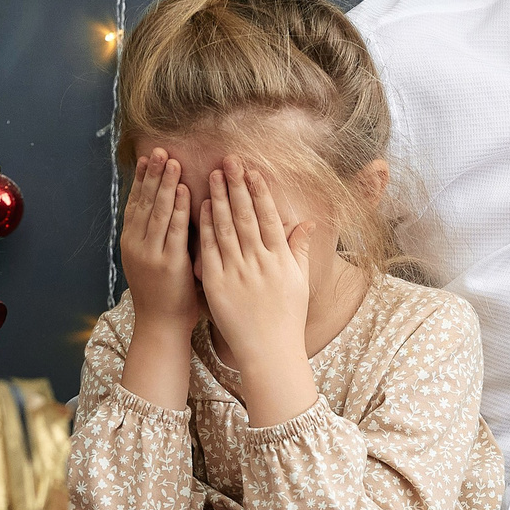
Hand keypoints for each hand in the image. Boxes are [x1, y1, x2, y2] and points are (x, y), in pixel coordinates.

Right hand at [118, 152, 196, 327]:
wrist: (161, 326)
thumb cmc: (163, 294)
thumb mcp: (151, 260)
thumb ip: (155, 236)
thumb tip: (166, 209)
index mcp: (131, 243)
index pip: (135, 204)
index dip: (140, 179)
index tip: (146, 157)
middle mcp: (136, 245)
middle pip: (144, 202)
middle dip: (152, 174)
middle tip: (159, 150)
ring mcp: (151, 254)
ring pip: (157, 212)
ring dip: (165, 184)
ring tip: (171, 161)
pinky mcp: (169, 264)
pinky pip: (175, 230)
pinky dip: (179, 208)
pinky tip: (184, 189)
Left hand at [198, 159, 320, 425]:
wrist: (269, 350)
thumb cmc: (286, 317)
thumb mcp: (299, 281)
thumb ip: (299, 249)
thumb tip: (307, 223)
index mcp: (281, 259)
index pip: (268, 217)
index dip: (260, 191)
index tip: (252, 170)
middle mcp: (260, 261)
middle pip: (246, 215)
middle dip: (237, 185)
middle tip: (228, 160)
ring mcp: (238, 271)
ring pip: (227, 227)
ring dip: (220, 197)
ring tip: (213, 174)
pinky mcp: (219, 283)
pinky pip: (211, 248)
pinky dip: (207, 225)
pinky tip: (202, 206)